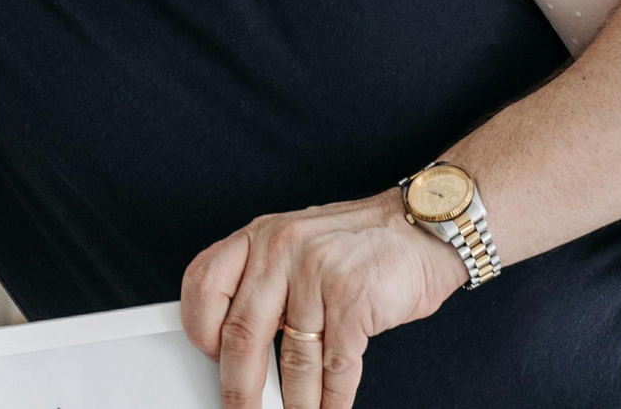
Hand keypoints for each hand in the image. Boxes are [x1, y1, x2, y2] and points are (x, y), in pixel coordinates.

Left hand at [181, 190, 460, 408]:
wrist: (421, 228)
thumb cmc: (356, 242)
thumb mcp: (295, 242)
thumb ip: (264, 282)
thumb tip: (235, 347)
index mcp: (260, 235)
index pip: (204, 283)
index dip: (200, 330)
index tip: (210, 360)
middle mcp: (282, 248)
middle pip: (242, 333)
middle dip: (239, 388)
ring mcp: (319, 273)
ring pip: (293, 360)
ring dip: (293, 405)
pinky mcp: (354, 299)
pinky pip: (335, 367)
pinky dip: (331, 401)